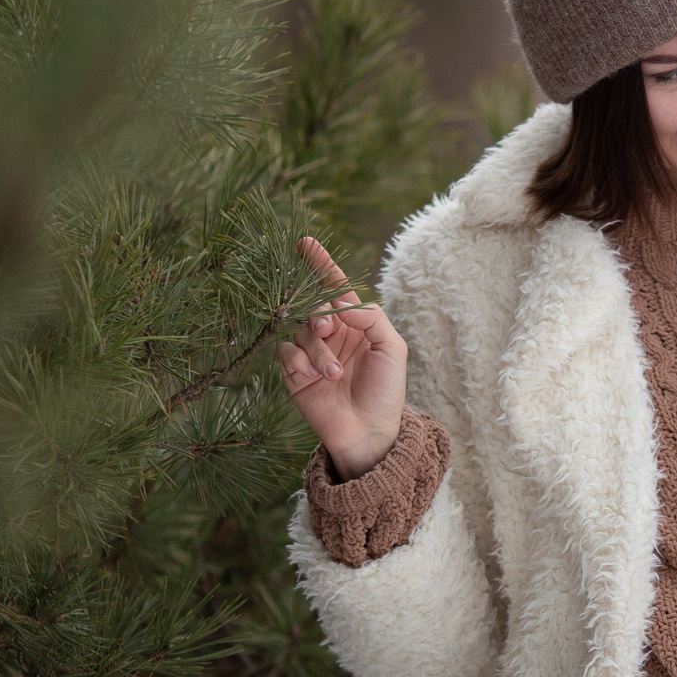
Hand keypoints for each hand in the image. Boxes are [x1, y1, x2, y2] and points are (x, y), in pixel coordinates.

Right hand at [275, 238, 407, 479]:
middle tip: (328, 330)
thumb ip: (371, 318)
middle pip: (314, 308)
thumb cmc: (386, 391)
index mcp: (356, 324)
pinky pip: (285, 353)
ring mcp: (312, 353)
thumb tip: (340, 303)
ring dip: (315, 349)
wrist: (369, 433)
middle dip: (318, 315)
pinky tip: (313, 377)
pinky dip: (298, 361)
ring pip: (299, 331)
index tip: (305, 243)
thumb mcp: (392, 349)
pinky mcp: (295, 373)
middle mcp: (332, 335)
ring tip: (332, 373)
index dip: (320, 264)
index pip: (335, 288)